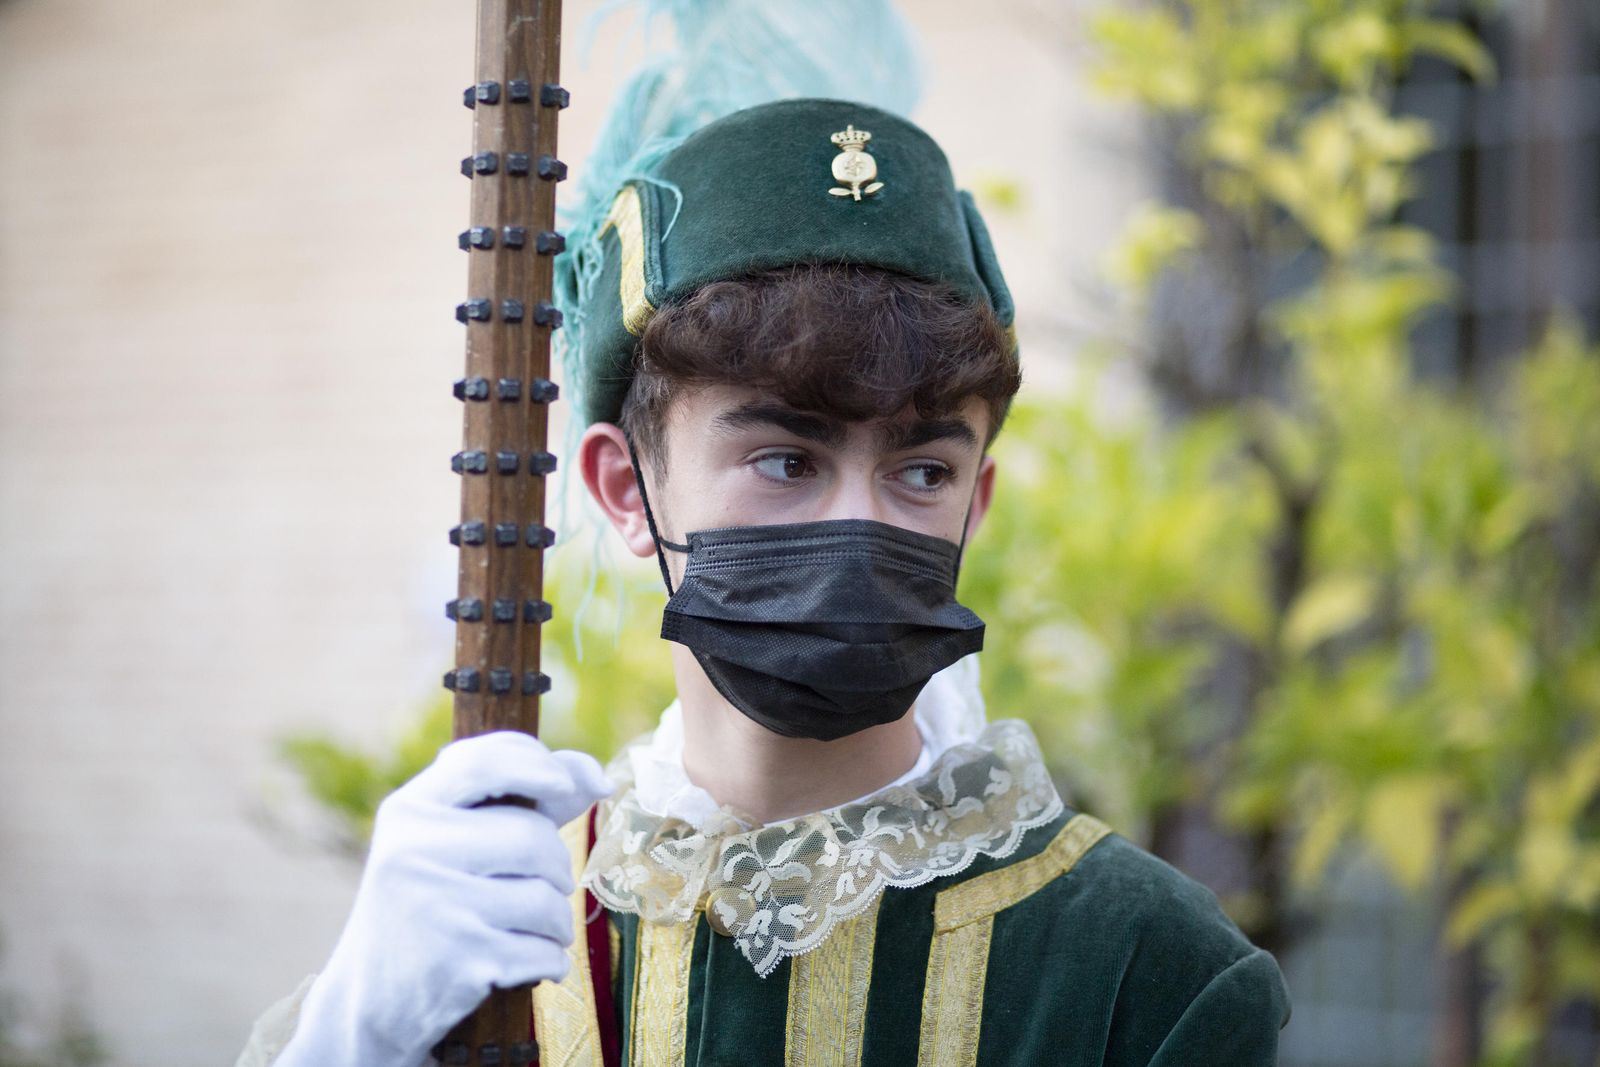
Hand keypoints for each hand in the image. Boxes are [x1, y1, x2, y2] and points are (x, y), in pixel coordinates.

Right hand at [274, 732, 611, 1066]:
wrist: (371, 1003)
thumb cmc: (429, 906)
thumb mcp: (448, 843)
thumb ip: (521, 803)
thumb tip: (595, 778)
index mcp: (409, 809)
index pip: (483, 761)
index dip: (538, 764)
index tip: (567, 787)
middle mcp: (413, 850)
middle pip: (532, 837)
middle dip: (557, 868)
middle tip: (546, 889)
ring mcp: (434, 905)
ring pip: (546, 899)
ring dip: (558, 923)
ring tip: (534, 931)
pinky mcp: (459, 961)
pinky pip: (544, 951)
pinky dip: (549, 961)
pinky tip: (525, 965)